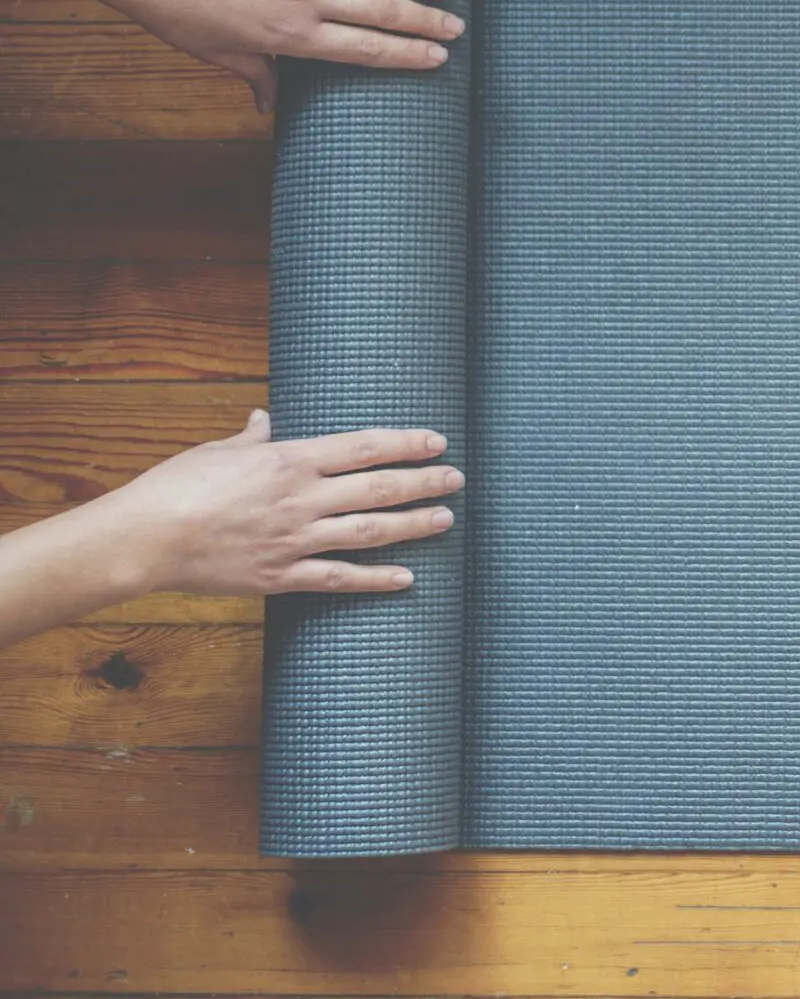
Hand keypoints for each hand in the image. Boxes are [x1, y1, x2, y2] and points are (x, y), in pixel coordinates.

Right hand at [103, 410, 460, 597]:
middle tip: (456, 479)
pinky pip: (339, 578)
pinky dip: (376, 580)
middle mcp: (302, 499)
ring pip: (369, 531)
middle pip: (378, 488)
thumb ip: (252, 436)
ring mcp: (294, 539)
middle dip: (423, 482)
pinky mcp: (281, 576)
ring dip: (412, 525)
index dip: (406, 443)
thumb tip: (264, 418)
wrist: (143, 539)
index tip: (438, 441)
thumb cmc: (175, 486)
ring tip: (445, 519)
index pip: (365, 446)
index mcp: (289, 460)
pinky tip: (407, 578)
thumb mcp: (217, 450)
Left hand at [121, 0, 462, 112]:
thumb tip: (269, 105)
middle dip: (424, 21)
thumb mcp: (219, 55)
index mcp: (291, 36)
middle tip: (457, 26)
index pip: (365, 48)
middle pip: (380, 10)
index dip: (407, 54)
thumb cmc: (179, 14)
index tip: (439, 57)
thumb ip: (257, 75)